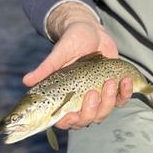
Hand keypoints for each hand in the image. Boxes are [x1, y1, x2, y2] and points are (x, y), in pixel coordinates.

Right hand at [22, 3, 133, 128]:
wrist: (91, 31)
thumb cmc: (71, 42)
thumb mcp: (59, 53)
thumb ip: (46, 68)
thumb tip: (26, 80)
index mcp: (65, 97)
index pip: (65, 120)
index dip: (69, 122)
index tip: (72, 114)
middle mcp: (81, 101)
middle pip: (88, 119)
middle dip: (92, 110)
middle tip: (93, 92)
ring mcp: (99, 96)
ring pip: (105, 111)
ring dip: (109, 100)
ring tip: (111, 81)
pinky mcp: (114, 89)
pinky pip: (121, 98)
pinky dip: (125, 92)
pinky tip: (126, 80)